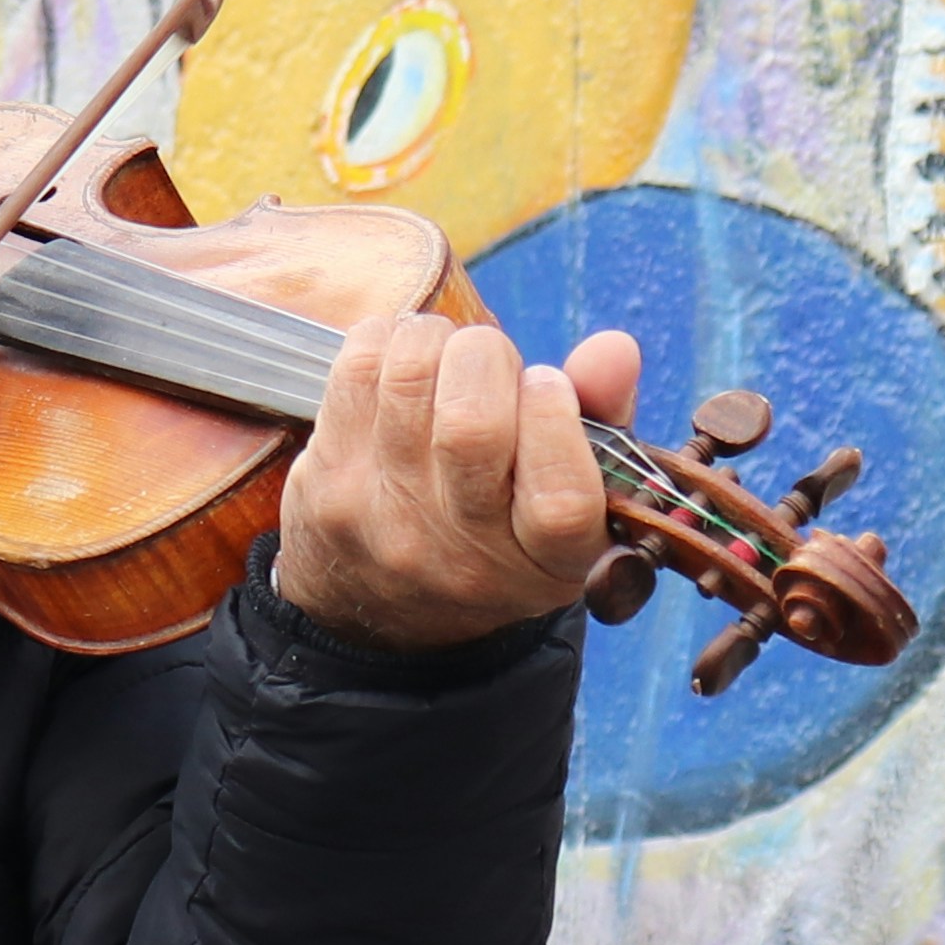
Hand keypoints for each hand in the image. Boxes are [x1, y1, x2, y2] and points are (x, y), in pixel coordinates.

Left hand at [272, 319, 643, 655]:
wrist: (383, 605)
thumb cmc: (499, 523)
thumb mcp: (571, 497)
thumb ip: (604, 421)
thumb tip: (614, 348)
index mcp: (547, 564)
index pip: (560, 499)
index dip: (555, 420)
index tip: (547, 386)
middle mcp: (465, 554)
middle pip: (472, 428)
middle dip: (489, 358)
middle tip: (490, 361)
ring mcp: (389, 520)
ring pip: (411, 379)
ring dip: (438, 339)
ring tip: (447, 357)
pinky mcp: (330, 484)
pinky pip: (358, 368)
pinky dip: (389, 338)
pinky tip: (403, 361)